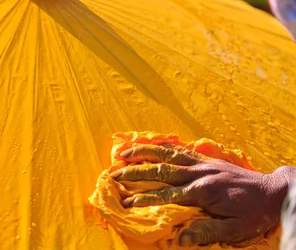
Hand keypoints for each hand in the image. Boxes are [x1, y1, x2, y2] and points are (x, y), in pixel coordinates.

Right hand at [110, 145, 294, 246]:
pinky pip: (179, 150)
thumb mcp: (234, 230)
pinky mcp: (206, 159)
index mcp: (203, 192)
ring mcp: (201, 163)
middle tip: (113, 174)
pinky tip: (148, 146)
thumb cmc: (253, 213)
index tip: (126, 202)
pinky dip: (161, 147)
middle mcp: (198, 173)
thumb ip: (206, 232)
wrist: (274, 191)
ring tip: (122, 153)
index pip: (166, 195)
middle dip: (134, 172)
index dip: (145, 199)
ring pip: (166, 154)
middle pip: (160, 170)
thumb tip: (179, 239)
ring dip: (142, 152)